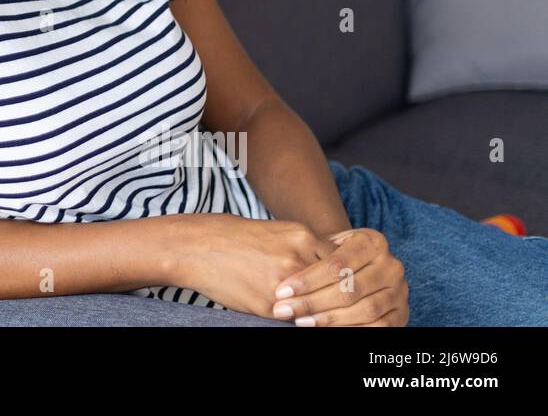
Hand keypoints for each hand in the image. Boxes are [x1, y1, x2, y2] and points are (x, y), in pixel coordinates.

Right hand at [173, 214, 341, 318]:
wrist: (194, 247)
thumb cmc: (231, 237)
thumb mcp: (273, 230)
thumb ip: (302, 246)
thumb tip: (330, 264)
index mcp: (301, 235)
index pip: (343, 263)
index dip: (350, 279)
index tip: (354, 290)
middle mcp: (298, 257)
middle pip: (339, 285)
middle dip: (346, 300)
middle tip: (354, 310)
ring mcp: (285, 282)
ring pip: (321, 304)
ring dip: (327, 313)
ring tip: (331, 319)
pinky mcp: (270, 305)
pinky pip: (297, 317)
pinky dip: (303, 320)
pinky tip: (303, 320)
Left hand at [270, 227, 408, 326]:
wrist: (360, 266)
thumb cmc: (335, 256)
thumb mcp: (326, 248)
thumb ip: (312, 260)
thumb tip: (285, 288)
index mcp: (372, 242)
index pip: (336, 265)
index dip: (308, 280)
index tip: (283, 291)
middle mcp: (391, 265)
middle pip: (349, 289)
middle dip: (313, 302)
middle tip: (286, 310)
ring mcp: (400, 291)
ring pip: (364, 310)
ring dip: (330, 319)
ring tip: (301, 321)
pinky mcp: (402, 313)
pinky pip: (378, 327)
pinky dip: (351, 329)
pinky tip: (325, 330)